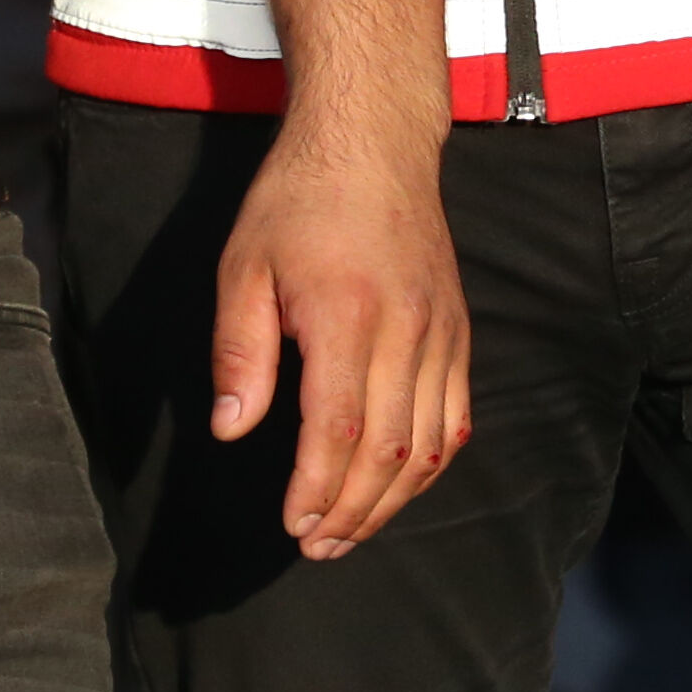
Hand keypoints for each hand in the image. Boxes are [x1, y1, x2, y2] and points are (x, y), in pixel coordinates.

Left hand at [214, 116, 470, 556]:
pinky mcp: (460, 332)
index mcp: (348, 316)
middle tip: (318, 546)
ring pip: (431, 445)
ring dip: (392, 500)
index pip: (339, 430)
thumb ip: (240, 351)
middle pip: (390, 451)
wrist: (372, 145)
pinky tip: (400, 485)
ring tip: (351, 531)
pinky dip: (431, 464)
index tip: (294, 527)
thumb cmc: (297, 201)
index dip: (319, 490)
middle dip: (353, 512)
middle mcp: (407, 332)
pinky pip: (456, 417)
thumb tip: (232, 429)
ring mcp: (442, 333)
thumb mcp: (245, 265)